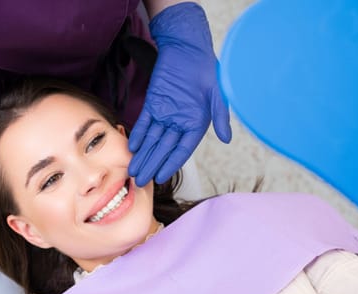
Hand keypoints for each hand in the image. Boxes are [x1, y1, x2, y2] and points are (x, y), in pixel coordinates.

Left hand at [128, 2, 230, 186]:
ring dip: (142, 154)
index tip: (160, 177)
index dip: (171, 164)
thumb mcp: (217, 94)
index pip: (182, 150)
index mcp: (196, 124)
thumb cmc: (207, 70)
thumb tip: (226, 139)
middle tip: (140, 180)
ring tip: (133, 170)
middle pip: (163, 148)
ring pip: (152, 139)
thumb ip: (221, 117)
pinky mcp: (153, 103)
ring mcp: (165, 114)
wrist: (188, 49)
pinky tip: (131, 147)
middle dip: (151, 164)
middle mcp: (180, 123)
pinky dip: (138, 134)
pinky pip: (144, 122)